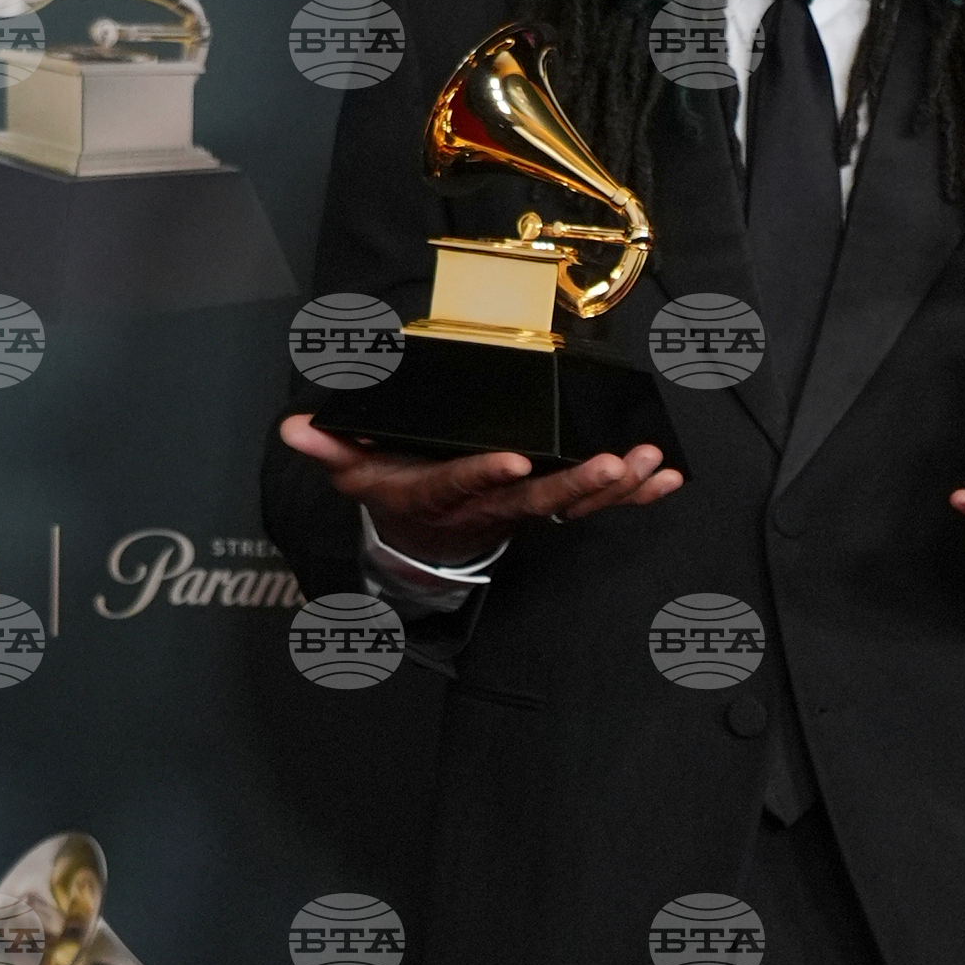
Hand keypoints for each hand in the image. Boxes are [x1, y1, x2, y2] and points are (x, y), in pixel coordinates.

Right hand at [277, 415, 681, 568]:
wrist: (423, 535)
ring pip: (576, 504)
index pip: (463, 484)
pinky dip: (636, 494)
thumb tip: (294, 428)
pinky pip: (599, 504)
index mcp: (441, 494)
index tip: (511, 460)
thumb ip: (330, 449)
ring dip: (618, 487)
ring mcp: (526, 508)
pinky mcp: (551, 504)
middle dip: (577, 485)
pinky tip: (669, 478)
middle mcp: (490, 506)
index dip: (485, 474)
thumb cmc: (393, 490)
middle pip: (537, 500)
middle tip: (613, 463)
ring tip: (652, 463)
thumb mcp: (353, 473)